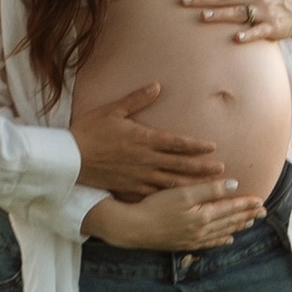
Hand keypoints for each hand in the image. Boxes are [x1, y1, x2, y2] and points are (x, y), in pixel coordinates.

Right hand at [69, 79, 227, 198]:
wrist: (69, 159)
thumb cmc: (90, 131)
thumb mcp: (113, 109)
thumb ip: (137, 99)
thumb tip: (157, 86)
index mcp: (144, 139)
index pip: (177, 143)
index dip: (196, 146)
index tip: (213, 148)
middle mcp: (145, 160)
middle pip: (180, 166)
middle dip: (202, 169)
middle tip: (222, 173)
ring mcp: (138, 177)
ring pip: (171, 184)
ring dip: (191, 186)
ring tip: (209, 190)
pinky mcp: (129, 188)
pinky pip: (153, 195)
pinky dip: (168, 199)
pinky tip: (179, 204)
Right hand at [84, 182, 258, 250]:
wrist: (133, 228)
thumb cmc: (155, 206)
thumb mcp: (183, 192)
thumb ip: (209, 189)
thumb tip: (234, 184)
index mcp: (204, 215)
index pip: (231, 208)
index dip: (247, 203)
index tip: (260, 200)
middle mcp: (202, 230)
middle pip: (230, 221)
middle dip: (247, 215)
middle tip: (263, 212)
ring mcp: (193, 239)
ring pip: (223, 232)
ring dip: (238, 226)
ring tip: (251, 222)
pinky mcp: (184, 244)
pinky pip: (210, 243)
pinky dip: (222, 240)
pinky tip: (228, 240)